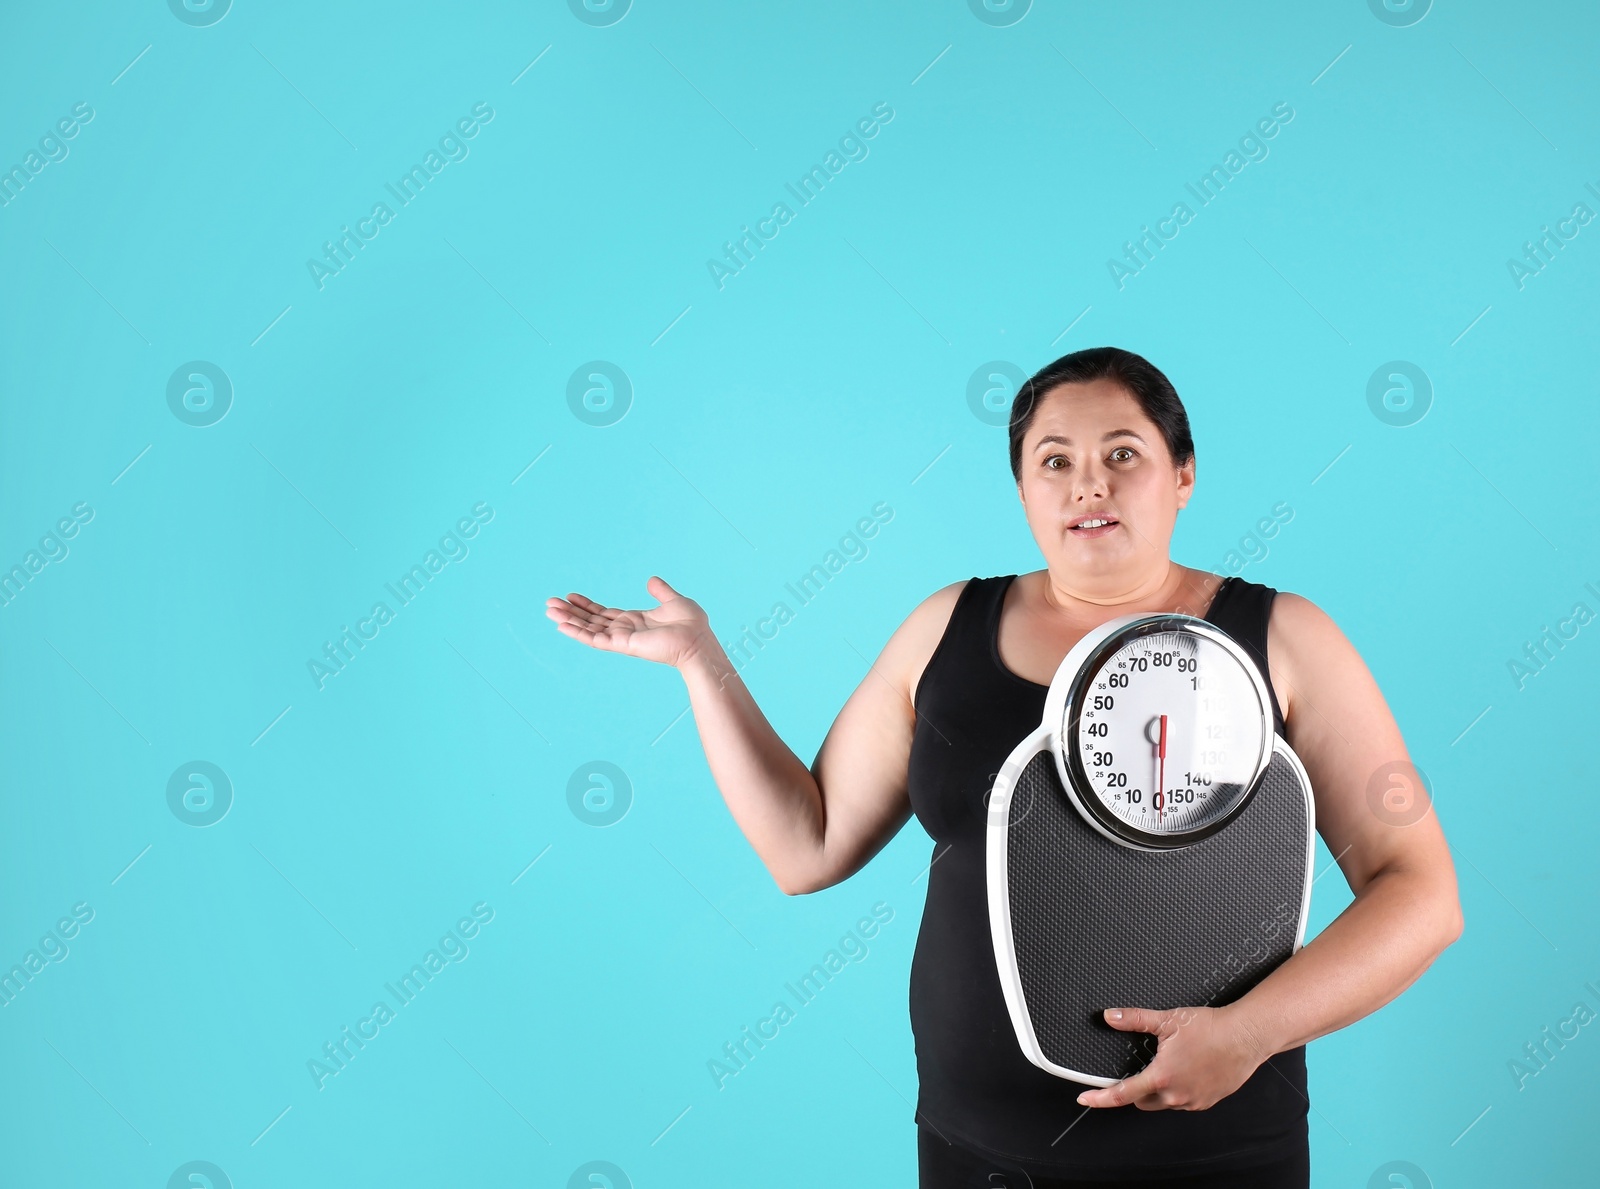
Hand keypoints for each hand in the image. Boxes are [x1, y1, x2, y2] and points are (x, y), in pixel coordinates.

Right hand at [546, 576, 710, 669]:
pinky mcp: (623, 644)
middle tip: (550, 603)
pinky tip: (562, 626)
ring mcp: (622, 639)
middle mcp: (625, 630)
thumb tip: (651, 580)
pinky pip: (596, 640)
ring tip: (550, 612)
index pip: (604, 613)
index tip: (570, 596)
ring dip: (569, 621)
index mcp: (634, 620)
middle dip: (571, 612)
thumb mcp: (674, 600)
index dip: (586, 605)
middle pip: (591, 621)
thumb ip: (660, 591)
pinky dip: (578, 633)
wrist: (699, 641)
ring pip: (589, 630)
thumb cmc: (692, 625)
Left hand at [1075, 1005, 1269, 1110]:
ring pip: (1164, 1102)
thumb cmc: (1212, 1028)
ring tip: (1169, 1065)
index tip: (1085, 1099)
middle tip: (1139, 1070)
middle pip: (1142, 1101)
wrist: (1246, 1037)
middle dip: (1135, 1090)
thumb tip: (1111, 1017)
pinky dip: (1178, 1090)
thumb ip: (1135, 1019)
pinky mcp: (1206, 1101)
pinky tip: (1186, 1071)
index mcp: (1162, 1077)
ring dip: (1158, 1090)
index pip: (1122, 1094)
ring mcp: (1193, 1101)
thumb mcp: (1168, 1020)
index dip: (1100, 1098)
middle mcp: (1176, 1095)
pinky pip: (1184, 1101)